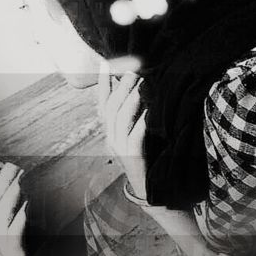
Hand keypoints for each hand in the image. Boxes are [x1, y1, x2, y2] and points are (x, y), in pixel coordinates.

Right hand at [0, 155, 27, 255]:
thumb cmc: (20, 244)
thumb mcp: (11, 223)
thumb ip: (9, 205)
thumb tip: (12, 182)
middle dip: (2, 179)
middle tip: (13, 164)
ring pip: (0, 211)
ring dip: (11, 193)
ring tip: (19, 179)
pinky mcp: (11, 246)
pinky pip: (14, 228)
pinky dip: (20, 215)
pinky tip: (27, 204)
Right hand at [98, 62, 147, 199]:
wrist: (153, 193)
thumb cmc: (150, 160)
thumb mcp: (139, 136)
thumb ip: (137, 117)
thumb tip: (143, 89)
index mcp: (110, 132)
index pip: (103, 103)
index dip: (102, 83)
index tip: (105, 63)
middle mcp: (110, 139)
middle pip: (112, 107)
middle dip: (121, 85)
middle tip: (133, 67)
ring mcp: (119, 149)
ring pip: (121, 119)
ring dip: (132, 98)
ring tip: (142, 81)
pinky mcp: (132, 158)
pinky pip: (134, 137)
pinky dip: (141, 121)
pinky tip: (150, 109)